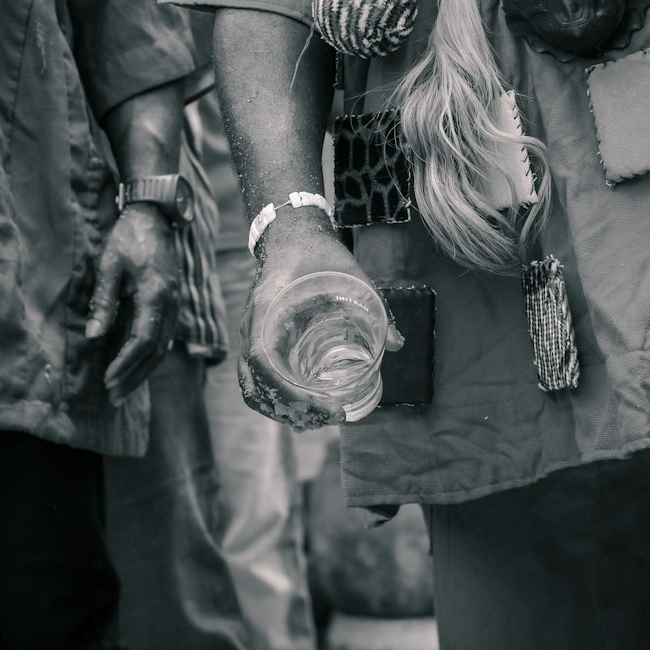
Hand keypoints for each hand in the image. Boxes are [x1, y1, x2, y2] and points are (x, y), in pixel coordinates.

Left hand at [86, 205, 179, 406]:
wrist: (154, 215)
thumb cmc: (128, 236)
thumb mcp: (109, 264)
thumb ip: (104, 301)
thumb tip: (94, 336)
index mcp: (155, 292)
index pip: (143, 339)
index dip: (126, 364)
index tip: (107, 381)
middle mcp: (171, 302)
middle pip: (156, 350)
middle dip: (135, 376)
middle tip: (114, 397)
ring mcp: (175, 302)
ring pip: (164, 346)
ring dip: (143, 370)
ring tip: (121, 389)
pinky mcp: (173, 302)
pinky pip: (165, 336)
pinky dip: (150, 356)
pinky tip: (135, 366)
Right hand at [238, 210, 402, 430]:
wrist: (292, 231)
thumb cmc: (318, 251)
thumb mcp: (351, 273)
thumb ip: (374, 306)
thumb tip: (399, 344)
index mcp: (267, 308)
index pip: (263, 363)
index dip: (291, 393)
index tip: (326, 406)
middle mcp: (251, 327)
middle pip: (256, 386)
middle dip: (292, 410)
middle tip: (331, 416)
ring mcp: (251, 334)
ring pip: (252, 388)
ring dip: (282, 410)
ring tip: (320, 418)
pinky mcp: (258, 339)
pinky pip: (255, 379)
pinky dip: (275, 399)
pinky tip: (304, 406)